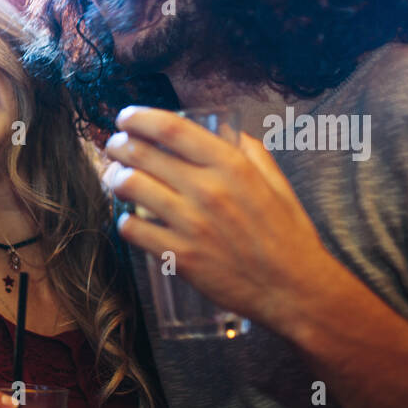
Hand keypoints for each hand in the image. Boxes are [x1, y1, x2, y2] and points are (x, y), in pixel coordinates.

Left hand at [103, 106, 343, 330]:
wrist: (293, 288)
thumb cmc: (287, 235)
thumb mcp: (276, 182)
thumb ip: (251, 152)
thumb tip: (226, 131)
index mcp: (232, 166)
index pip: (171, 129)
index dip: (140, 118)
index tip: (126, 118)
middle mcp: (208, 190)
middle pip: (142, 154)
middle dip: (118, 145)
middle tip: (114, 147)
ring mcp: (191, 224)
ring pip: (130, 187)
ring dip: (115, 179)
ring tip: (116, 179)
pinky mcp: (180, 256)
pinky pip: (133, 229)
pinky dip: (124, 221)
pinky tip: (129, 219)